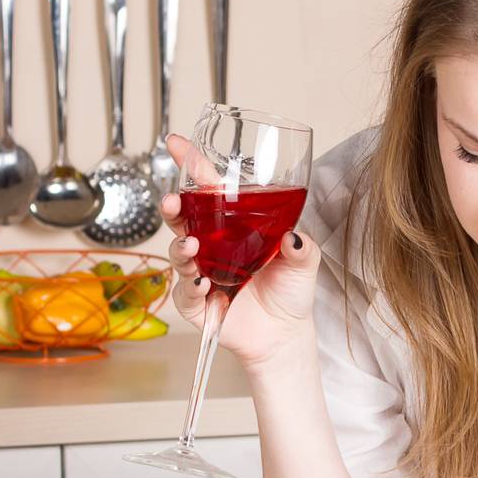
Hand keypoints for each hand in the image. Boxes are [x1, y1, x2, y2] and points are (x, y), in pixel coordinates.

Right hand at [163, 133, 320, 370]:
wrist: (286, 333)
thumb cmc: (291, 289)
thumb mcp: (305, 261)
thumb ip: (303, 248)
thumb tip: (293, 237)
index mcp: (234, 227)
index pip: (208, 192)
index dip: (191, 167)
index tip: (175, 144)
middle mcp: (212, 247)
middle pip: (183, 219)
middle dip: (172, 208)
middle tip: (172, 201)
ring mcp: (202, 273)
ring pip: (179, 253)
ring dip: (180, 247)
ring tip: (191, 247)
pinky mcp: (198, 304)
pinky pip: (185, 293)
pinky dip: (190, 287)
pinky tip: (201, 283)